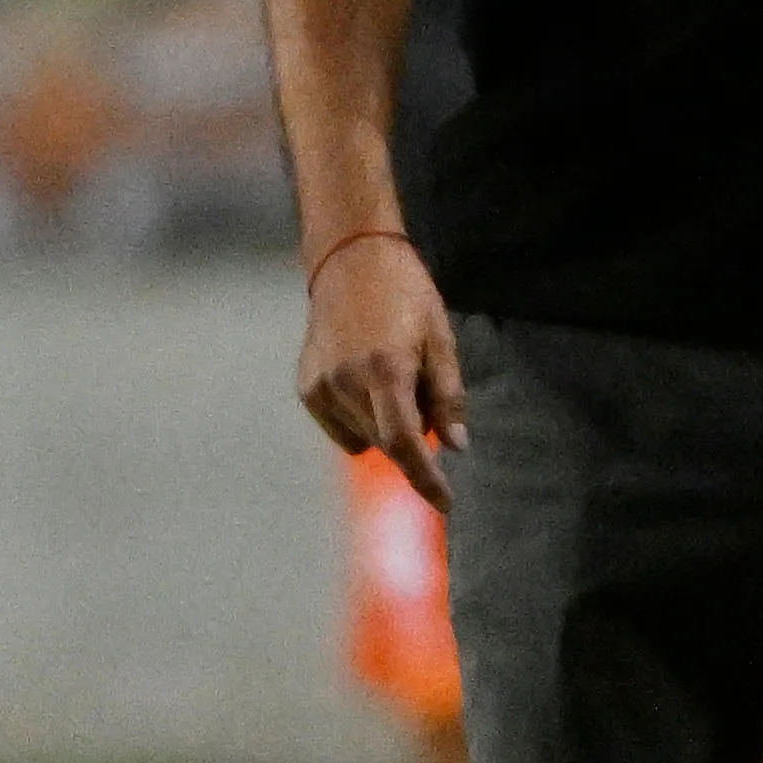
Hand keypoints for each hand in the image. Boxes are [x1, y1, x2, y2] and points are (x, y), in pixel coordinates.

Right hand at [299, 229, 467, 509]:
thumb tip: (455, 446)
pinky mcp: (306, 388)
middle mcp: (347, 382)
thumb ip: (447, 394)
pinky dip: (359, 420)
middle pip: (386, 443)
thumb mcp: (440, 337)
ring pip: (364, 438)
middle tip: (420, 391)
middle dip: (411, 436)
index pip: (404, 443)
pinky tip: (364, 384)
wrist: (350, 260)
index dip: (425, 479)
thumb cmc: (406, 293)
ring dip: (384, 426)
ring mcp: (321, 387)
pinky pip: (340, 428)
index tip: (445, 502)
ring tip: (391, 378)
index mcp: (386, 369)